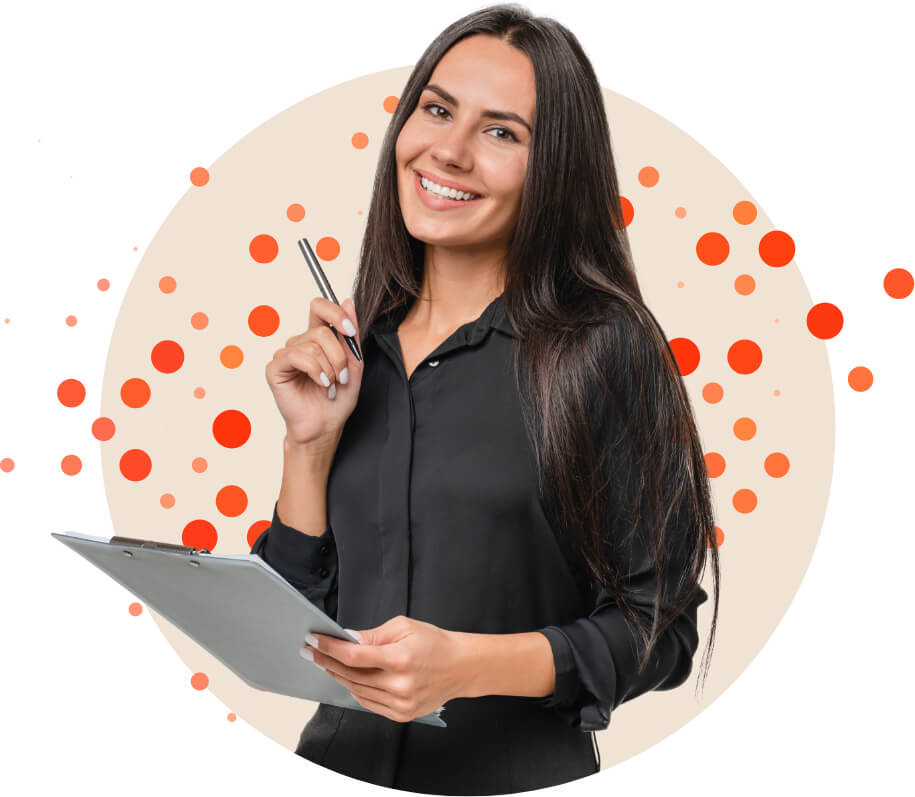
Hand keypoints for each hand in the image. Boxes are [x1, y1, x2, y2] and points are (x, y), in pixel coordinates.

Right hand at [265, 296, 364, 448]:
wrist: (326, 426)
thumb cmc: (338, 400)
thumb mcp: (354, 364)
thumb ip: (350, 335)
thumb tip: (348, 301)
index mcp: (318, 339)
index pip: (320, 307)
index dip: (336, 313)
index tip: (350, 330)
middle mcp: (300, 343)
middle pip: (322, 331)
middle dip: (339, 357)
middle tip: (342, 377)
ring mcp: (286, 355)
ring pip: (313, 346)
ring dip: (329, 370)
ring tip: (331, 386)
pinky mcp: (275, 368)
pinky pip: (298, 357)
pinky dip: (316, 372)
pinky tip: (321, 385)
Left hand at [303, 616, 466, 722]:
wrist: (460, 667)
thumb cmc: (434, 643)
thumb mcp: (404, 627)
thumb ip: (373, 635)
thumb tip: (347, 639)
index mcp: (400, 659)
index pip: (354, 655)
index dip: (330, 648)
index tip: (314, 640)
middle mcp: (399, 685)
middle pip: (351, 675)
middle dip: (327, 661)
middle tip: (311, 651)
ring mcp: (400, 704)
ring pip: (356, 691)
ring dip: (338, 676)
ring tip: (325, 663)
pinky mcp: (401, 715)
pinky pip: (368, 703)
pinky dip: (355, 690)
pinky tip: (347, 678)